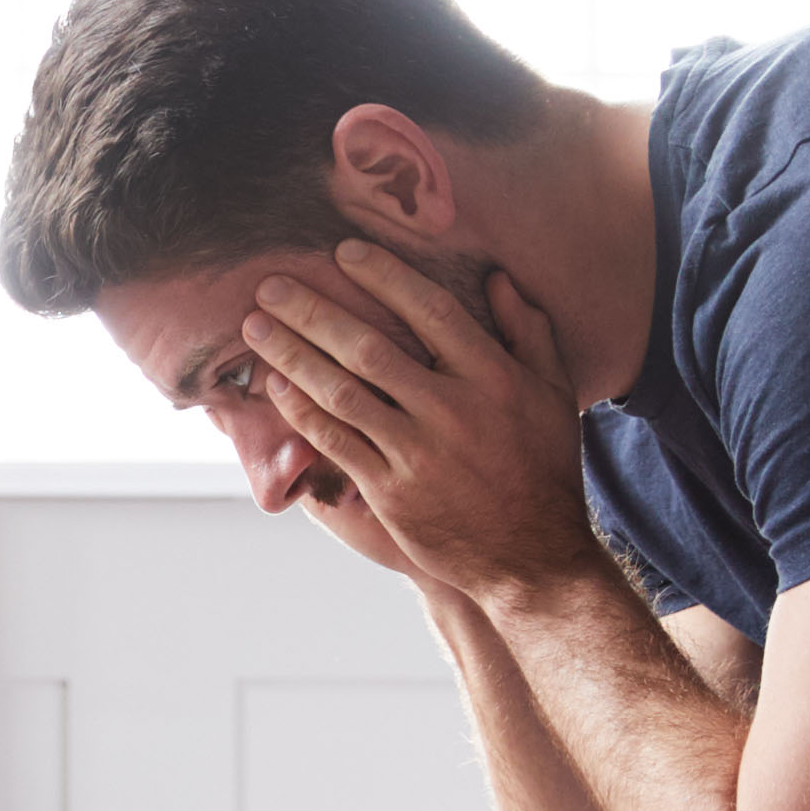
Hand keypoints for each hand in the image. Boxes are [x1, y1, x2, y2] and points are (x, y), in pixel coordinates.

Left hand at [243, 245, 601, 608]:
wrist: (532, 558)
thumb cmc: (543, 469)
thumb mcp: (553, 395)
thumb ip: (528, 331)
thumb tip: (496, 277)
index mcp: (494, 379)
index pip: (431, 311)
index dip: (384, 276)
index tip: (344, 252)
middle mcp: (453, 412)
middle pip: (369, 348)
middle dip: (312, 311)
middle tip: (270, 284)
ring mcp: (418, 455)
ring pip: (342, 392)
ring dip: (292, 355)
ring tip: (256, 328)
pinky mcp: (393, 493)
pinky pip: (336, 442)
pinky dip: (302, 411)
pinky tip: (276, 386)